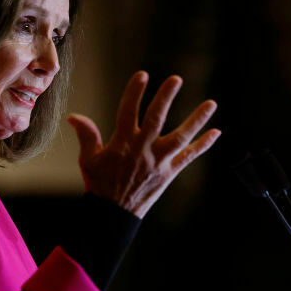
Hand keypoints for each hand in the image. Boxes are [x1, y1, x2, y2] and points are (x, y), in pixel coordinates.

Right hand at [66, 71, 220, 217]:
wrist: (114, 215)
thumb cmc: (99, 185)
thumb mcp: (88, 160)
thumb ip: (86, 135)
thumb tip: (74, 116)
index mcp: (122, 144)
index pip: (127, 112)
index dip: (134, 93)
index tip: (143, 75)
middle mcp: (143, 150)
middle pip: (156, 119)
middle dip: (165, 98)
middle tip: (176, 79)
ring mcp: (159, 162)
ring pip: (181, 137)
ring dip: (196, 120)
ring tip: (211, 103)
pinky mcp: (169, 173)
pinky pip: (189, 157)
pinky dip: (203, 145)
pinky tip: (216, 132)